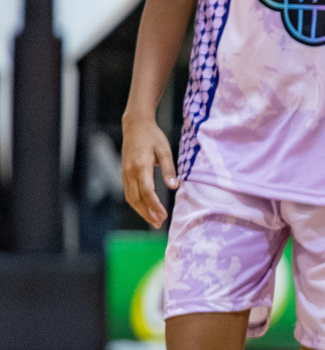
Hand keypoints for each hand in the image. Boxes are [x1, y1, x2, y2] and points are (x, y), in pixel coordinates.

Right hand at [121, 112, 178, 227]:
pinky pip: (129, 192)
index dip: (155, 206)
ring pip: (131, 198)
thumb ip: (169, 169)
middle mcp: (130, 172)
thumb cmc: (153, 137)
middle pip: (137, 198)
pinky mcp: (124, 173)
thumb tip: (175, 187)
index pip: (147, 192)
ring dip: (141, 211)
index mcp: (141, 166)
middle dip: (148, 213)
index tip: (163, 215)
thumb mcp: (165, 150)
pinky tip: (145, 209)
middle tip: (159, 224)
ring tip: (153, 220)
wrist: (135, 125)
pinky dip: (136, 203)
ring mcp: (125, 173)